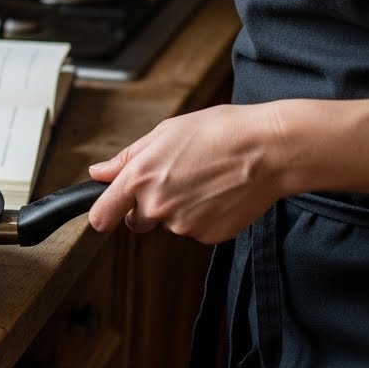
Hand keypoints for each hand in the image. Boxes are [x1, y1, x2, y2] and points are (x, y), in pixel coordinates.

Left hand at [86, 103, 289, 243]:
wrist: (269, 149)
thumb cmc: (219, 132)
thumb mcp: (165, 133)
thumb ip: (127, 158)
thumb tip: (99, 172)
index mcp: (140, 177)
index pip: (102, 215)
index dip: (102, 215)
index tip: (106, 213)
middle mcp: (157, 205)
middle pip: (136, 222)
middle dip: (147, 207)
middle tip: (174, 180)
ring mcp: (183, 224)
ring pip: (169, 224)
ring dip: (179, 208)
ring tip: (205, 179)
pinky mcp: (208, 236)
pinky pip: (195, 230)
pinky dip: (203, 216)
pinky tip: (219, 193)